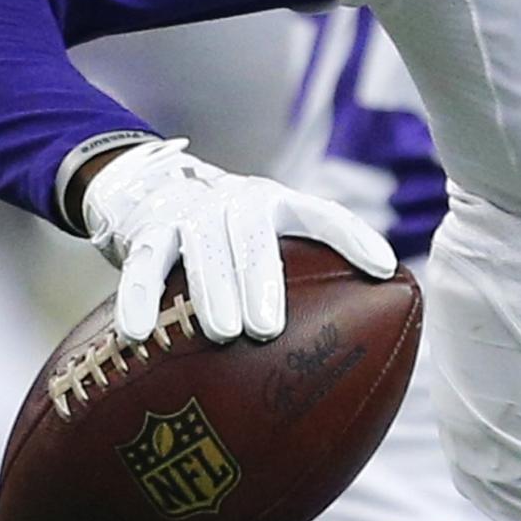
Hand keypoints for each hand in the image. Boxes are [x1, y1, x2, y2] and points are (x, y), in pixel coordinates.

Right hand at [78, 138, 395, 343]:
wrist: (156, 186)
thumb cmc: (233, 228)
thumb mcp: (272, 230)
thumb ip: (316, 262)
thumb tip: (377, 306)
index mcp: (276, 203)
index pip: (322, 214)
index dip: (354, 237)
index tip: (383, 268)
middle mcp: (236, 201)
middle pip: (252, 239)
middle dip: (261, 282)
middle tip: (267, 329)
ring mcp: (190, 214)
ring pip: (201, 251)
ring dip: (212, 293)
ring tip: (224, 334)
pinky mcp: (147, 232)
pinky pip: (142, 266)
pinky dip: (138, 297)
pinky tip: (139, 334)